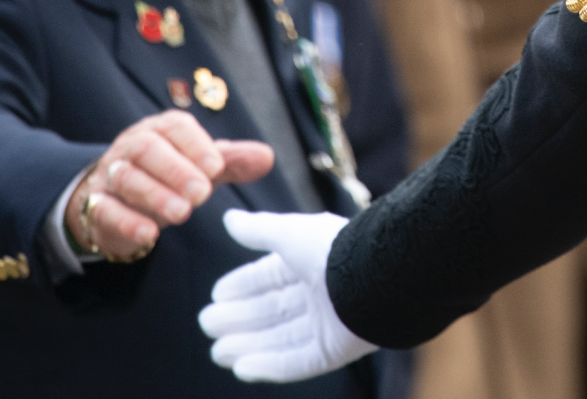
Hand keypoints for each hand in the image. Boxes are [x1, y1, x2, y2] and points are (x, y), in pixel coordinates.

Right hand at [67, 111, 273, 262]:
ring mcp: (110, 176)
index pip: (175, 126)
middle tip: (202, 193)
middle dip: (176, 169)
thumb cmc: (167, 175)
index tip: (216, 168)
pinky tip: (150, 234)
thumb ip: (232, 161)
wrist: (115, 199)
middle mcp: (132, 148)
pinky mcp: (96, 206)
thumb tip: (267, 157)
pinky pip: (105, 210)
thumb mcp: (200, 166)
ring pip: (126, 178)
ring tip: (183, 213)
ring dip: (155, 194)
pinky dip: (127, 221)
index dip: (195, 144)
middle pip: (147, 149)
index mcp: (160, 131)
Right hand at [200, 210, 377, 381]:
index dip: (243, 286)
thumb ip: (258, 230)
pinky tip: (242, 368)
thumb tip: (229, 219)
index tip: (216, 295)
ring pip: (281, 339)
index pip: (272, 276)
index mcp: (313, 262)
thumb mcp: (289, 233)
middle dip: (240, 318)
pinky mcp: (337, 350)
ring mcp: (330, 323)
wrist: (378, 276)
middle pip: (273, 310)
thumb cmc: (334, 249)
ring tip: (218, 351)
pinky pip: (299, 361)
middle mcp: (321, 293)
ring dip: (248, 346)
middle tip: (207, 324)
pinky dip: (270, 366)